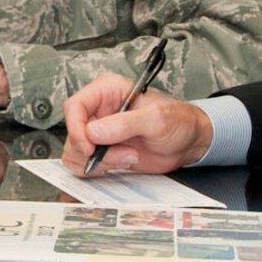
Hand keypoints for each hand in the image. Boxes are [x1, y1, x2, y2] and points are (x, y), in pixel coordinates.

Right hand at [62, 72, 211, 173]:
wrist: (189, 142)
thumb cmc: (178, 121)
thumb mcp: (156, 119)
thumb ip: (124, 124)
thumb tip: (94, 132)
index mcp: (107, 91)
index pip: (75, 106)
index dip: (76, 128)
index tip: (90, 146)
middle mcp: (99, 110)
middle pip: (72, 132)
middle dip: (93, 150)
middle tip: (123, 154)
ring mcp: (99, 132)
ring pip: (75, 151)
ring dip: (100, 162)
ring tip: (129, 157)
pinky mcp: (103, 151)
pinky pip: (84, 164)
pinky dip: (100, 170)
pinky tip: (124, 163)